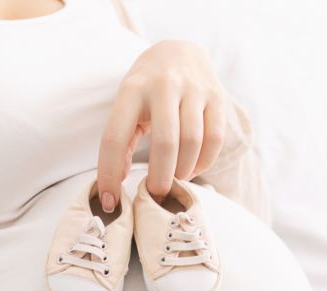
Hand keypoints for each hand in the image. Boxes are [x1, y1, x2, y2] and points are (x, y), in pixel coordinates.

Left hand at [97, 40, 227, 211]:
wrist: (181, 51)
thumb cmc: (147, 88)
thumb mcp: (127, 105)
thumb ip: (121, 140)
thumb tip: (117, 181)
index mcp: (132, 89)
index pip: (115, 137)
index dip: (109, 175)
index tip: (109, 202)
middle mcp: (164, 86)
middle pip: (165, 143)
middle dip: (160, 179)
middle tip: (155, 195)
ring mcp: (194, 89)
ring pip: (193, 142)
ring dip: (184, 172)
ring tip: (176, 181)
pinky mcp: (217, 96)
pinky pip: (215, 139)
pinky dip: (204, 162)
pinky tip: (193, 169)